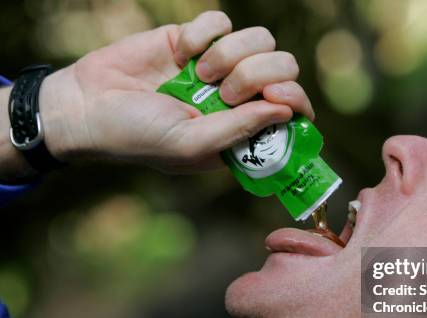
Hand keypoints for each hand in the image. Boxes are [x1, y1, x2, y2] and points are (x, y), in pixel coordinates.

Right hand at [39, 11, 313, 172]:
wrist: (88, 104)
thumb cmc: (138, 135)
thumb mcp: (191, 144)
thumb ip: (240, 130)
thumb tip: (287, 110)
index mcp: (243, 129)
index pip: (293, 110)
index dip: (295, 99)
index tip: (275, 96)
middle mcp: (238, 97)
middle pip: (285, 67)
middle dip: (259, 74)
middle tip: (226, 92)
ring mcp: (220, 66)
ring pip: (261, 40)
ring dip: (231, 53)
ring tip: (198, 73)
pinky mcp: (196, 40)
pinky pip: (221, 21)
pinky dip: (202, 33)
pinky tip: (180, 52)